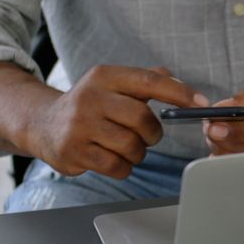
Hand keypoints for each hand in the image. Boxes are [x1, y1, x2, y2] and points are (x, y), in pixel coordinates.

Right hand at [29, 65, 206, 177]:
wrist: (43, 124)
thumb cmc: (90, 105)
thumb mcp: (112, 84)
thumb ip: (146, 79)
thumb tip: (178, 80)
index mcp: (104, 76)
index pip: (149, 81)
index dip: (179, 92)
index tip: (201, 103)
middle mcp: (90, 97)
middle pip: (142, 119)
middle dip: (152, 133)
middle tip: (147, 135)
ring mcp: (79, 126)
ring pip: (131, 146)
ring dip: (137, 152)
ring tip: (125, 147)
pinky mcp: (73, 151)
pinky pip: (117, 166)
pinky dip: (123, 167)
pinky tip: (112, 157)